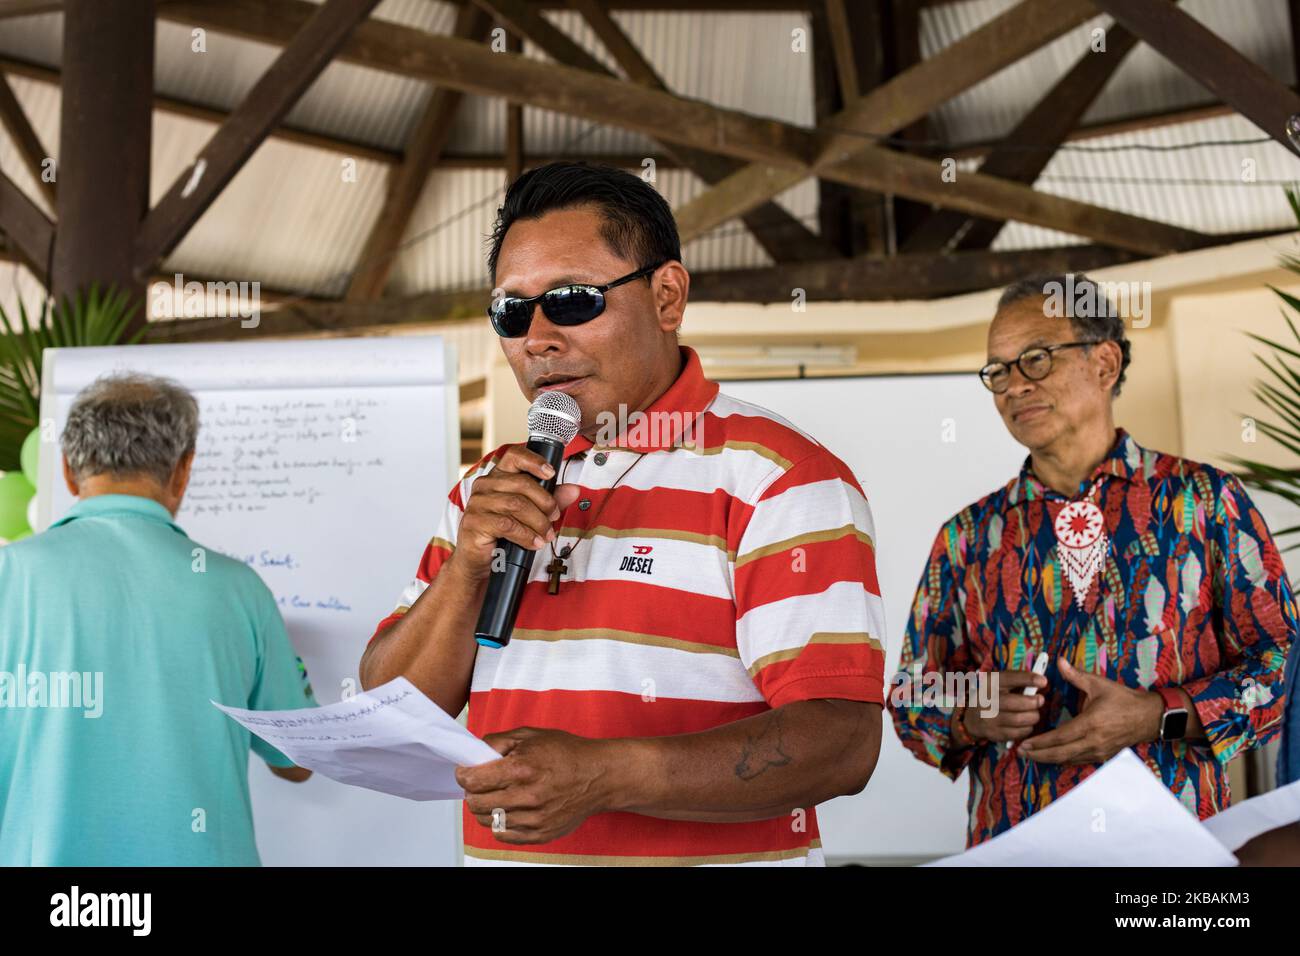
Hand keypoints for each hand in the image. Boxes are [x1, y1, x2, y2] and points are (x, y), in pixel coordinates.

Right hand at [452, 446, 580, 580]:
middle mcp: (485, 485)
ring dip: (538, 522)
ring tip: (546, 535)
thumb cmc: (503, 534)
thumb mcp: (530, 514)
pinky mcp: (475, 521)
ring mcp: (477, 502)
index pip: (513, 456)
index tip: (550, 473)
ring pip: (517, 505)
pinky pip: (507, 524)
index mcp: (497, 476)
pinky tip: (534, 542)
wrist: (479, 560)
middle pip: (522, 484)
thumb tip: (573, 490)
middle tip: (554, 517)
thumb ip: (550, 500)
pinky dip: (526, 535)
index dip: (534, 461)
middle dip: (545, 502)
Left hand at [455, 727, 619, 843]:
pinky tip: (507, 809)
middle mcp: (526, 797)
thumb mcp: (531, 735)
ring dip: (484, 808)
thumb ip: (498, 741)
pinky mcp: (540, 834)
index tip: (466, 771)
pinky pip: (504, 834)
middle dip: (472, 790)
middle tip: (480, 783)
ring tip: (494, 795)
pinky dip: (499, 822)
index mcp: (522, 769)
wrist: (599, 776)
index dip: (463, 773)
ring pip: (487, 821)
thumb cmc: (567, 753)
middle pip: (475, 803)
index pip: (472, 780)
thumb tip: (474, 751)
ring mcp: (534, 819)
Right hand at [960, 669, 1046, 743]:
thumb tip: (1042, 682)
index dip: (1027, 679)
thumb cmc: (993, 698)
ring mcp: (989, 719)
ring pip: (1019, 719)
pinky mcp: (995, 734)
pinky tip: (1026, 724)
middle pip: (1014, 703)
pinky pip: (1018, 733)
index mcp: (988, 683)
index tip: (1043, 681)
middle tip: (1040, 700)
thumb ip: (1017, 682)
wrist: (972, 719)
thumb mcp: (999, 685)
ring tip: (1034, 713)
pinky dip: (1027, 728)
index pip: (1009, 678)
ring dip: (1032, 716)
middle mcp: (986, 700)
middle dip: (1033, 702)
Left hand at [1018, 658, 1162, 764]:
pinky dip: (1063, 760)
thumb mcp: (1099, 684)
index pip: (1060, 737)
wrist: (1149, 717)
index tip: (1023, 743)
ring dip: (1048, 759)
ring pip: (1069, 760)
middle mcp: (1094, 741)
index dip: (1040, 742)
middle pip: (1060, 754)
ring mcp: (1099, 752)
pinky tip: (1051, 757)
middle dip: (1038, 755)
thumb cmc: (1124, 699)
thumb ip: (1076, 675)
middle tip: (1020, 752)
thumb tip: (1059, 661)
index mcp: (1091, 723)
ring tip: (1030, 755)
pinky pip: (1079, 761)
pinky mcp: (1103, 756)